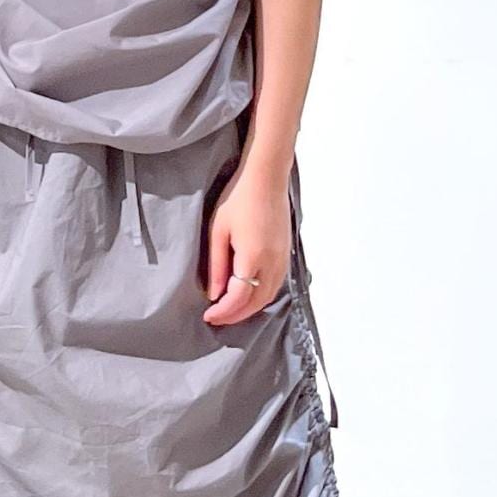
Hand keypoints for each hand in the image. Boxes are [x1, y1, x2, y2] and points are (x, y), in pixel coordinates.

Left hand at [202, 166, 290, 327]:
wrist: (266, 178)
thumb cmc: (238, 199)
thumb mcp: (218, 231)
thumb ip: (216, 265)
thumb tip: (214, 293)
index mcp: (253, 257)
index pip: (239, 297)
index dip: (224, 311)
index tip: (208, 315)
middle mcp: (272, 262)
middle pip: (256, 302)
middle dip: (236, 315)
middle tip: (217, 318)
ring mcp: (283, 259)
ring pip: (269, 296)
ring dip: (250, 308)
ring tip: (230, 311)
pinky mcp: (287, 254)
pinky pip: (276, 285)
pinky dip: (262, 296)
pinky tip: (248, 295)